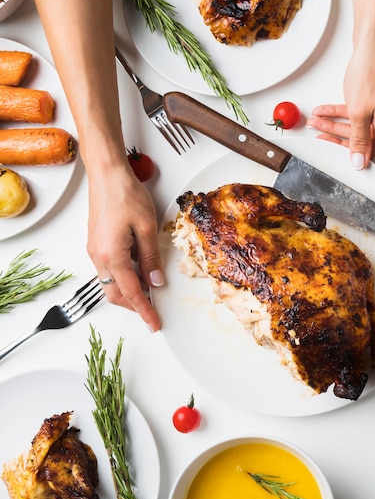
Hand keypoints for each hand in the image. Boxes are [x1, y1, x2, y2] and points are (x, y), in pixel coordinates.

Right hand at [86, 165, 162, 331]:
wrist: (107, 174)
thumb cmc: (125, 194)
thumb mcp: (147, 227)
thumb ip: (151, 257)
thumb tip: (155, 281)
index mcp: (112, 256)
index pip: (131, 293)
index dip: (144, 311)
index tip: (154, 324)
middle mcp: (99, 257)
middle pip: (116, 294)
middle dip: (135, 306)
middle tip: (153, 311)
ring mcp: (95, 251)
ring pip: (110, 284)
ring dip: (129, 291)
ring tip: (149, 291)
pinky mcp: (96, 244)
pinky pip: (109, 271)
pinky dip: (123, 278)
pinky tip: (138, 272)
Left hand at [307, 47, 374, 182]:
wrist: (372, 44)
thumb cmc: (372, 72)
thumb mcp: (359, 112)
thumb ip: (357, 141)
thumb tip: (358, 163)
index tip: (372, 186)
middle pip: (368, 150)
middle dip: (342, 148)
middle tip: (322, 146)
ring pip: (357, 132)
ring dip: (334, 129)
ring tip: (315, 124)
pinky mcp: (374, 105)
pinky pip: (356, 117)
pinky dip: (339, 115)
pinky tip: (321, 113)